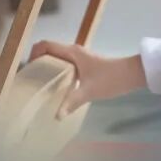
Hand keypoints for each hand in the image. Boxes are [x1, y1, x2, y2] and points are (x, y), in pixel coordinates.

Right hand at [29, 41, 147, 117]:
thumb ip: (72, 102)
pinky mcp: (84, 66)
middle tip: (30, 81)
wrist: (133, 75)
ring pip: (57, 59)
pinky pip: (65, 66)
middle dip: (37, 63)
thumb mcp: (89, 91)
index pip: (45, 45)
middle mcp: (74, 52)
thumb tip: (57, 116)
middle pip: (49, 52)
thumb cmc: (112, 78)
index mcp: (72, 52)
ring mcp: (80, 58)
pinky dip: (57, 74)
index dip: (33, 53)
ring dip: (47, 68)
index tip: (27, 69)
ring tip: (39, 86)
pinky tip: (57, 89)